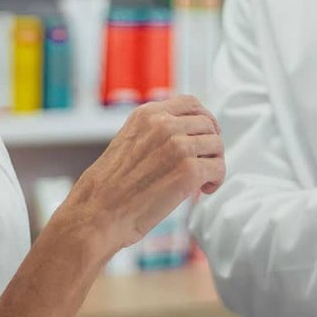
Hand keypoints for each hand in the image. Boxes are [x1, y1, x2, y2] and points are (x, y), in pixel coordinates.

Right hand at [52, 95, 224, 258]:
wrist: (98, 212)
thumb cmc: (110, 188)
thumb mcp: (128, 142)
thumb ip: (154, 133)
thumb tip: (184, 135)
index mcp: (147, 114)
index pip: (191, 103)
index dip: (204, 119)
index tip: (205, 135)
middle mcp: (164, 124)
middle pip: (208, 124)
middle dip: (209, 145)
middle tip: (203, 164)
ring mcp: (178, 146)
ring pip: (216, 145)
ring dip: (214, 163)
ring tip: (202, 180)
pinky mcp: (189, 170)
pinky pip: (218, 169)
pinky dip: (215, 181)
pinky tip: (202, 190)